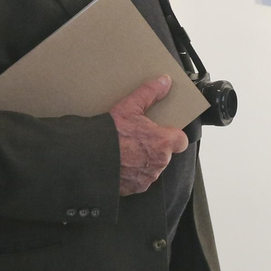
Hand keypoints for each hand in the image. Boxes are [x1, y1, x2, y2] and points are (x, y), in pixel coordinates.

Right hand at [111, 76, 188, 195]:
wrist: (88, 157)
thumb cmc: (110, 133)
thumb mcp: (130, 107)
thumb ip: (150, 93)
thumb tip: (164, 81)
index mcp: (162, 142)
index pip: (181, 141)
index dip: (173, 136)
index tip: (163, 132)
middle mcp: (159, 163)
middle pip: (165, 154)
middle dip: (154, 148)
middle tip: (137, 139)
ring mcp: (147, 177)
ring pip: (152, 168)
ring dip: (144, 161)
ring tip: (127, 151)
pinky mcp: (135, 188)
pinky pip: (139, 180)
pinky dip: (132, 174)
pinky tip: (120, 164)